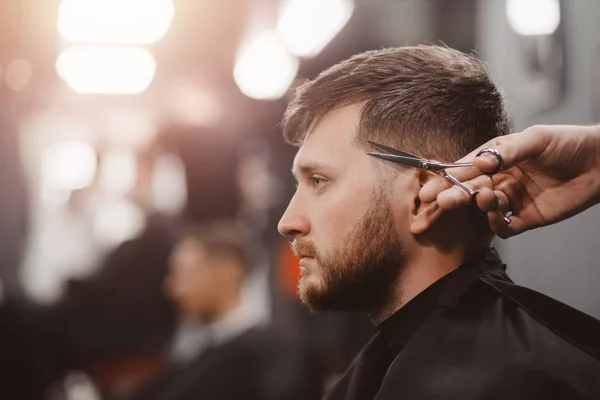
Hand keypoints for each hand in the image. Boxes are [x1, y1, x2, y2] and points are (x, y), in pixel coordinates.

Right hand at [420, 125, 599, 237]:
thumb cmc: (569, 143)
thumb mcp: (536, 139)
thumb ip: (508, 152)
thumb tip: (479, 162)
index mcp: (498, 158)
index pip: (466, 169)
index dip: (447, 179)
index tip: (431, 188)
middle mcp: (501, 179)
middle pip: (469, 190)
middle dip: (453, 196)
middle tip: (440, 203)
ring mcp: (513, 199)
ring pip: (484, 207)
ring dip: (479, 204)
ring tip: (484, 197)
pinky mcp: (526, 218)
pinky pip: (503, 226)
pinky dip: (495, 223)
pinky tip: (497, 214)